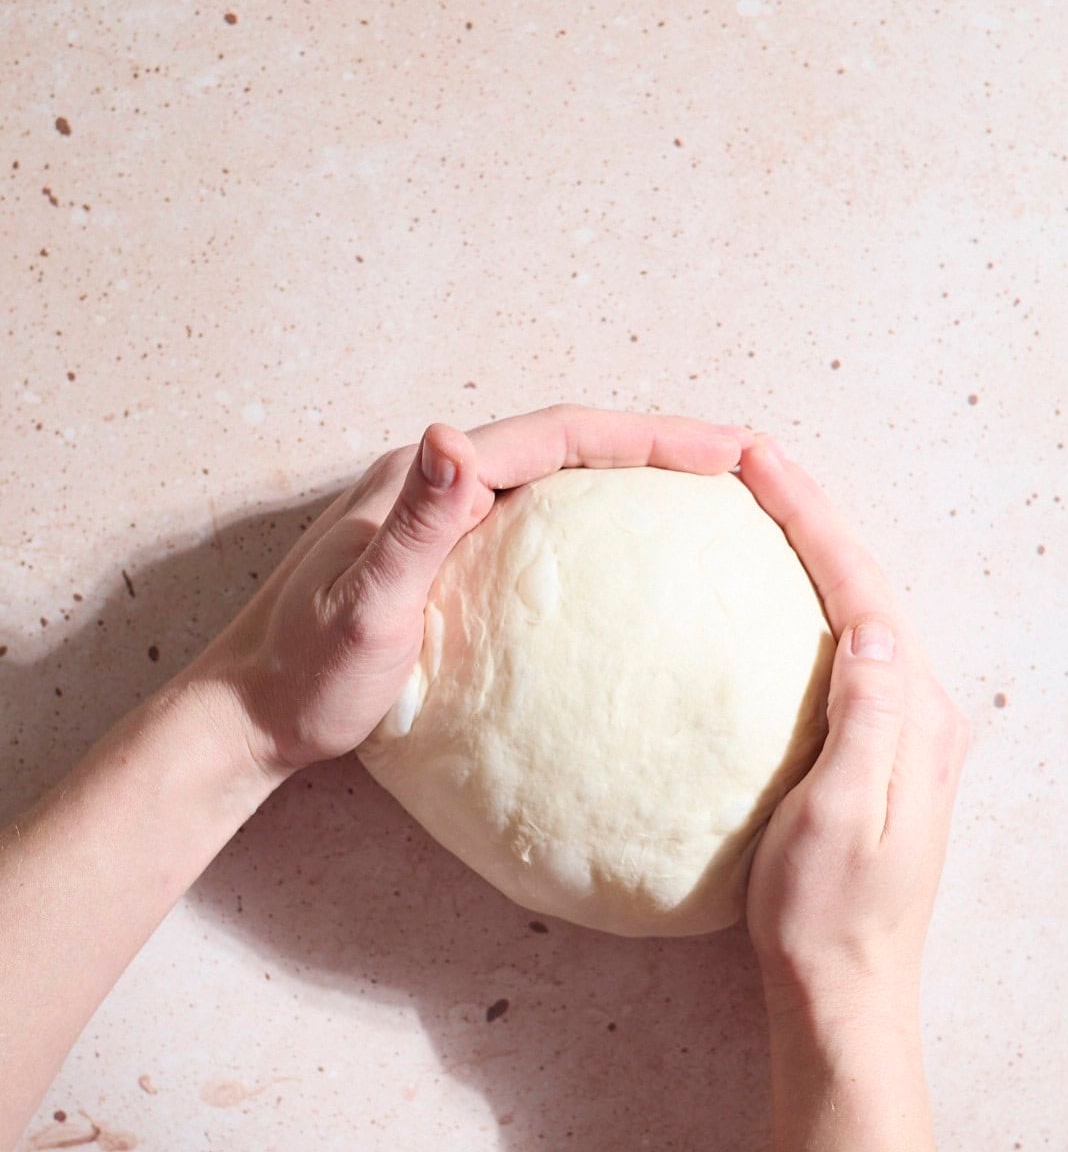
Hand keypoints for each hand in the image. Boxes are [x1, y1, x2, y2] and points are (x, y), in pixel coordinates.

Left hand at [179, 403, 751, 787]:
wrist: (246, 716)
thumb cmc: (304, 675)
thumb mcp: (365, 607)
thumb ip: (414, 528)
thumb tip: (454, 438)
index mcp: (423, 480)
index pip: (559, 436)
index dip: (647, 435)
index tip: (727, 450)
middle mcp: (431, 484)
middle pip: (566, 444)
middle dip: (654, 444)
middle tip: (737, 464)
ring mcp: (435, 520)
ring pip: (553, 481)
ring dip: (627, 478)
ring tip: (701, 502)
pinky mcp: (438, 560)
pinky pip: (534, 525)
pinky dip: (592, 527)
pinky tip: (622, 569)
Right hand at [737, 437, 971, 1041]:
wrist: (842, 991)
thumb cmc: (828, 916)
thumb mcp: (844, 818)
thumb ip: (865, 722)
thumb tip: (866, 628)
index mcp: (915, 720)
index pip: (862, 591)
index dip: (812, 519)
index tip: (756, 462)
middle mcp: (919, 717)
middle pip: (864, 587)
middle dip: (812, 517)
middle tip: (749, 461)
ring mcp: (898, 736)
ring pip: (854, 616)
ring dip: (811, 555)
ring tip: (758, 506)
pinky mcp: (871, 757)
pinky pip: (838, 658)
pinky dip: (804, 608)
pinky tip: (765, 604)